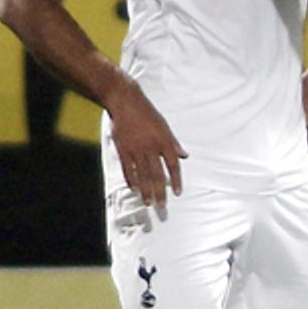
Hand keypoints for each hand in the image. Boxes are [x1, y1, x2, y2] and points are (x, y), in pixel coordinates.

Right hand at [105, 80, 186, 204]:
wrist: (125, 102)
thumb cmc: (147, 113)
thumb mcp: (164, 126)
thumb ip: (174, 142)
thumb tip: (185, 156)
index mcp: (164, 141)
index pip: (173, 165)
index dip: (176, 180)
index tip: (178, 193)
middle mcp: (151, 147)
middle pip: (157, 174)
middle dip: (160, 192)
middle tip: (162, 206)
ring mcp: (135, 149)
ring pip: (142, 175)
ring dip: (146, 190)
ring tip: (149, 203)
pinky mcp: (123, 150)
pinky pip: (128, 169)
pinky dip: (132, 181)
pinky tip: (135, 190)